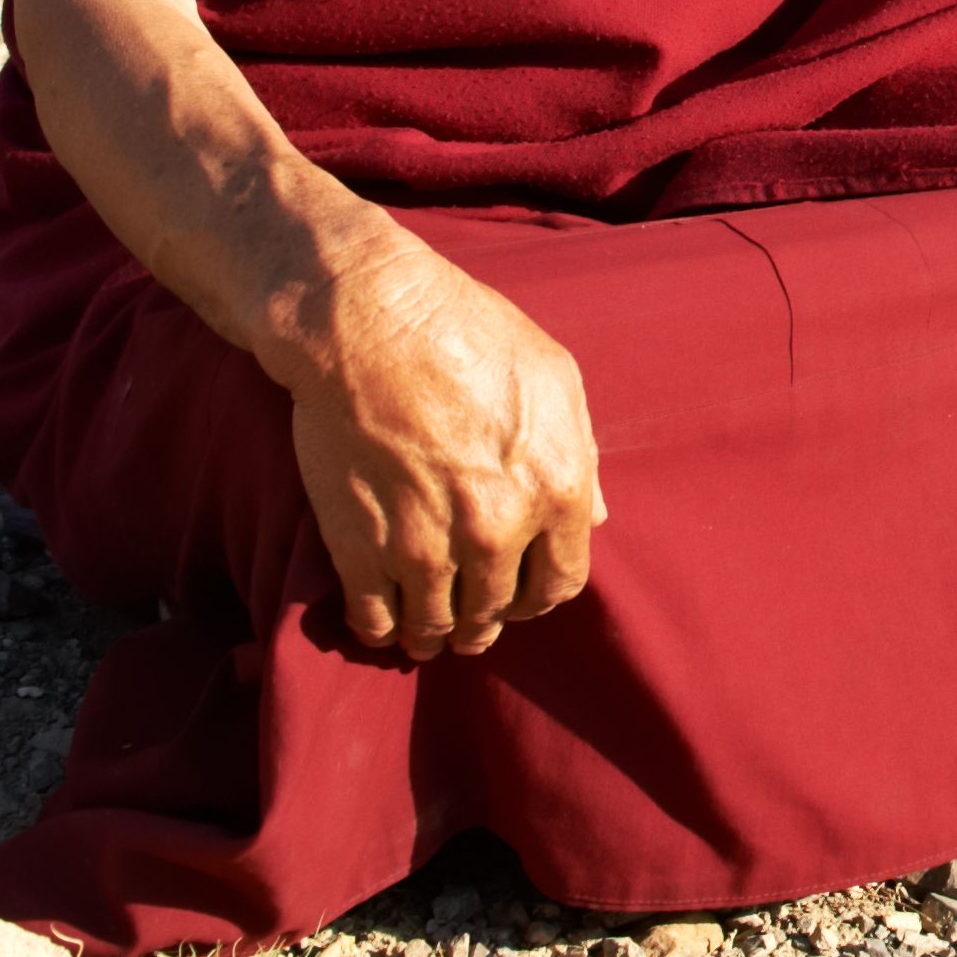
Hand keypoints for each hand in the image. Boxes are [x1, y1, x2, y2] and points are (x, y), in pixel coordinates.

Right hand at [283, 233, 608, 660]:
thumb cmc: (470, 333)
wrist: (372, 322)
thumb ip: (580, 456)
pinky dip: (382, 629)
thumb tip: (596, 516)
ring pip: (436, 626)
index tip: (522, 594)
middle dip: (487, 618)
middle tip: (473, 618)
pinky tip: (384, 622)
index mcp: (555, 491)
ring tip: (428, 631)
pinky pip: (375, 621)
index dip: (540, 596)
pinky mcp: (361, 550)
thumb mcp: (556, 379)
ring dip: (435, 633)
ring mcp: (427, 547)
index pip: (560, 583)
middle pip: (497, 610)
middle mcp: (498, 531)